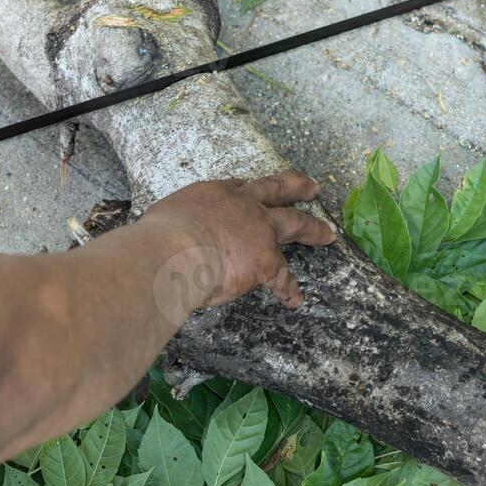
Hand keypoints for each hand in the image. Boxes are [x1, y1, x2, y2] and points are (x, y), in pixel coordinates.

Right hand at [140, 172, 336, 310]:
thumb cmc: (158, 237)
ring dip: (313, 229)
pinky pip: (282, 278)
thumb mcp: (162, 219)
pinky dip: (288, 289)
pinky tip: (295, 299)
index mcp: (214, 195)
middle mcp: (242, 205)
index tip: (258, 190)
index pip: (240, 187)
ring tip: (328, 234)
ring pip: (295, 223)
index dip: (252, 189)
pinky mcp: (265, 260)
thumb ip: (170, 227)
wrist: (173, 251)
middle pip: (276, 189)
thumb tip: (157, 239)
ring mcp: (258, 230)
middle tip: (313, 187)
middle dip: (296, 186)